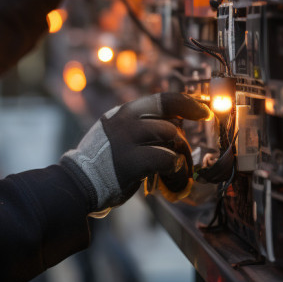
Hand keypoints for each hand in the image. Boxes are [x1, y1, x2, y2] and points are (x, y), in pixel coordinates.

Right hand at [60, 92, 208, 215]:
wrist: (79, 182)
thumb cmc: (103, 162)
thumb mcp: (117, 134)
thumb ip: (140, 126)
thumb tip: (176, 124)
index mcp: (123, 113)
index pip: (162, 99)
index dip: (187, 103)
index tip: (203, 111)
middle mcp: (125, 120)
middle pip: (170, 120)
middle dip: (183, 141)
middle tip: (186, 155)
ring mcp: (127, 139)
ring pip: (172, 138)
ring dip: (182, 158)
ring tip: (178, 173)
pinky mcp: (132, 161)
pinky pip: (168, 160)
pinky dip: (177, 173)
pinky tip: (172, 182)